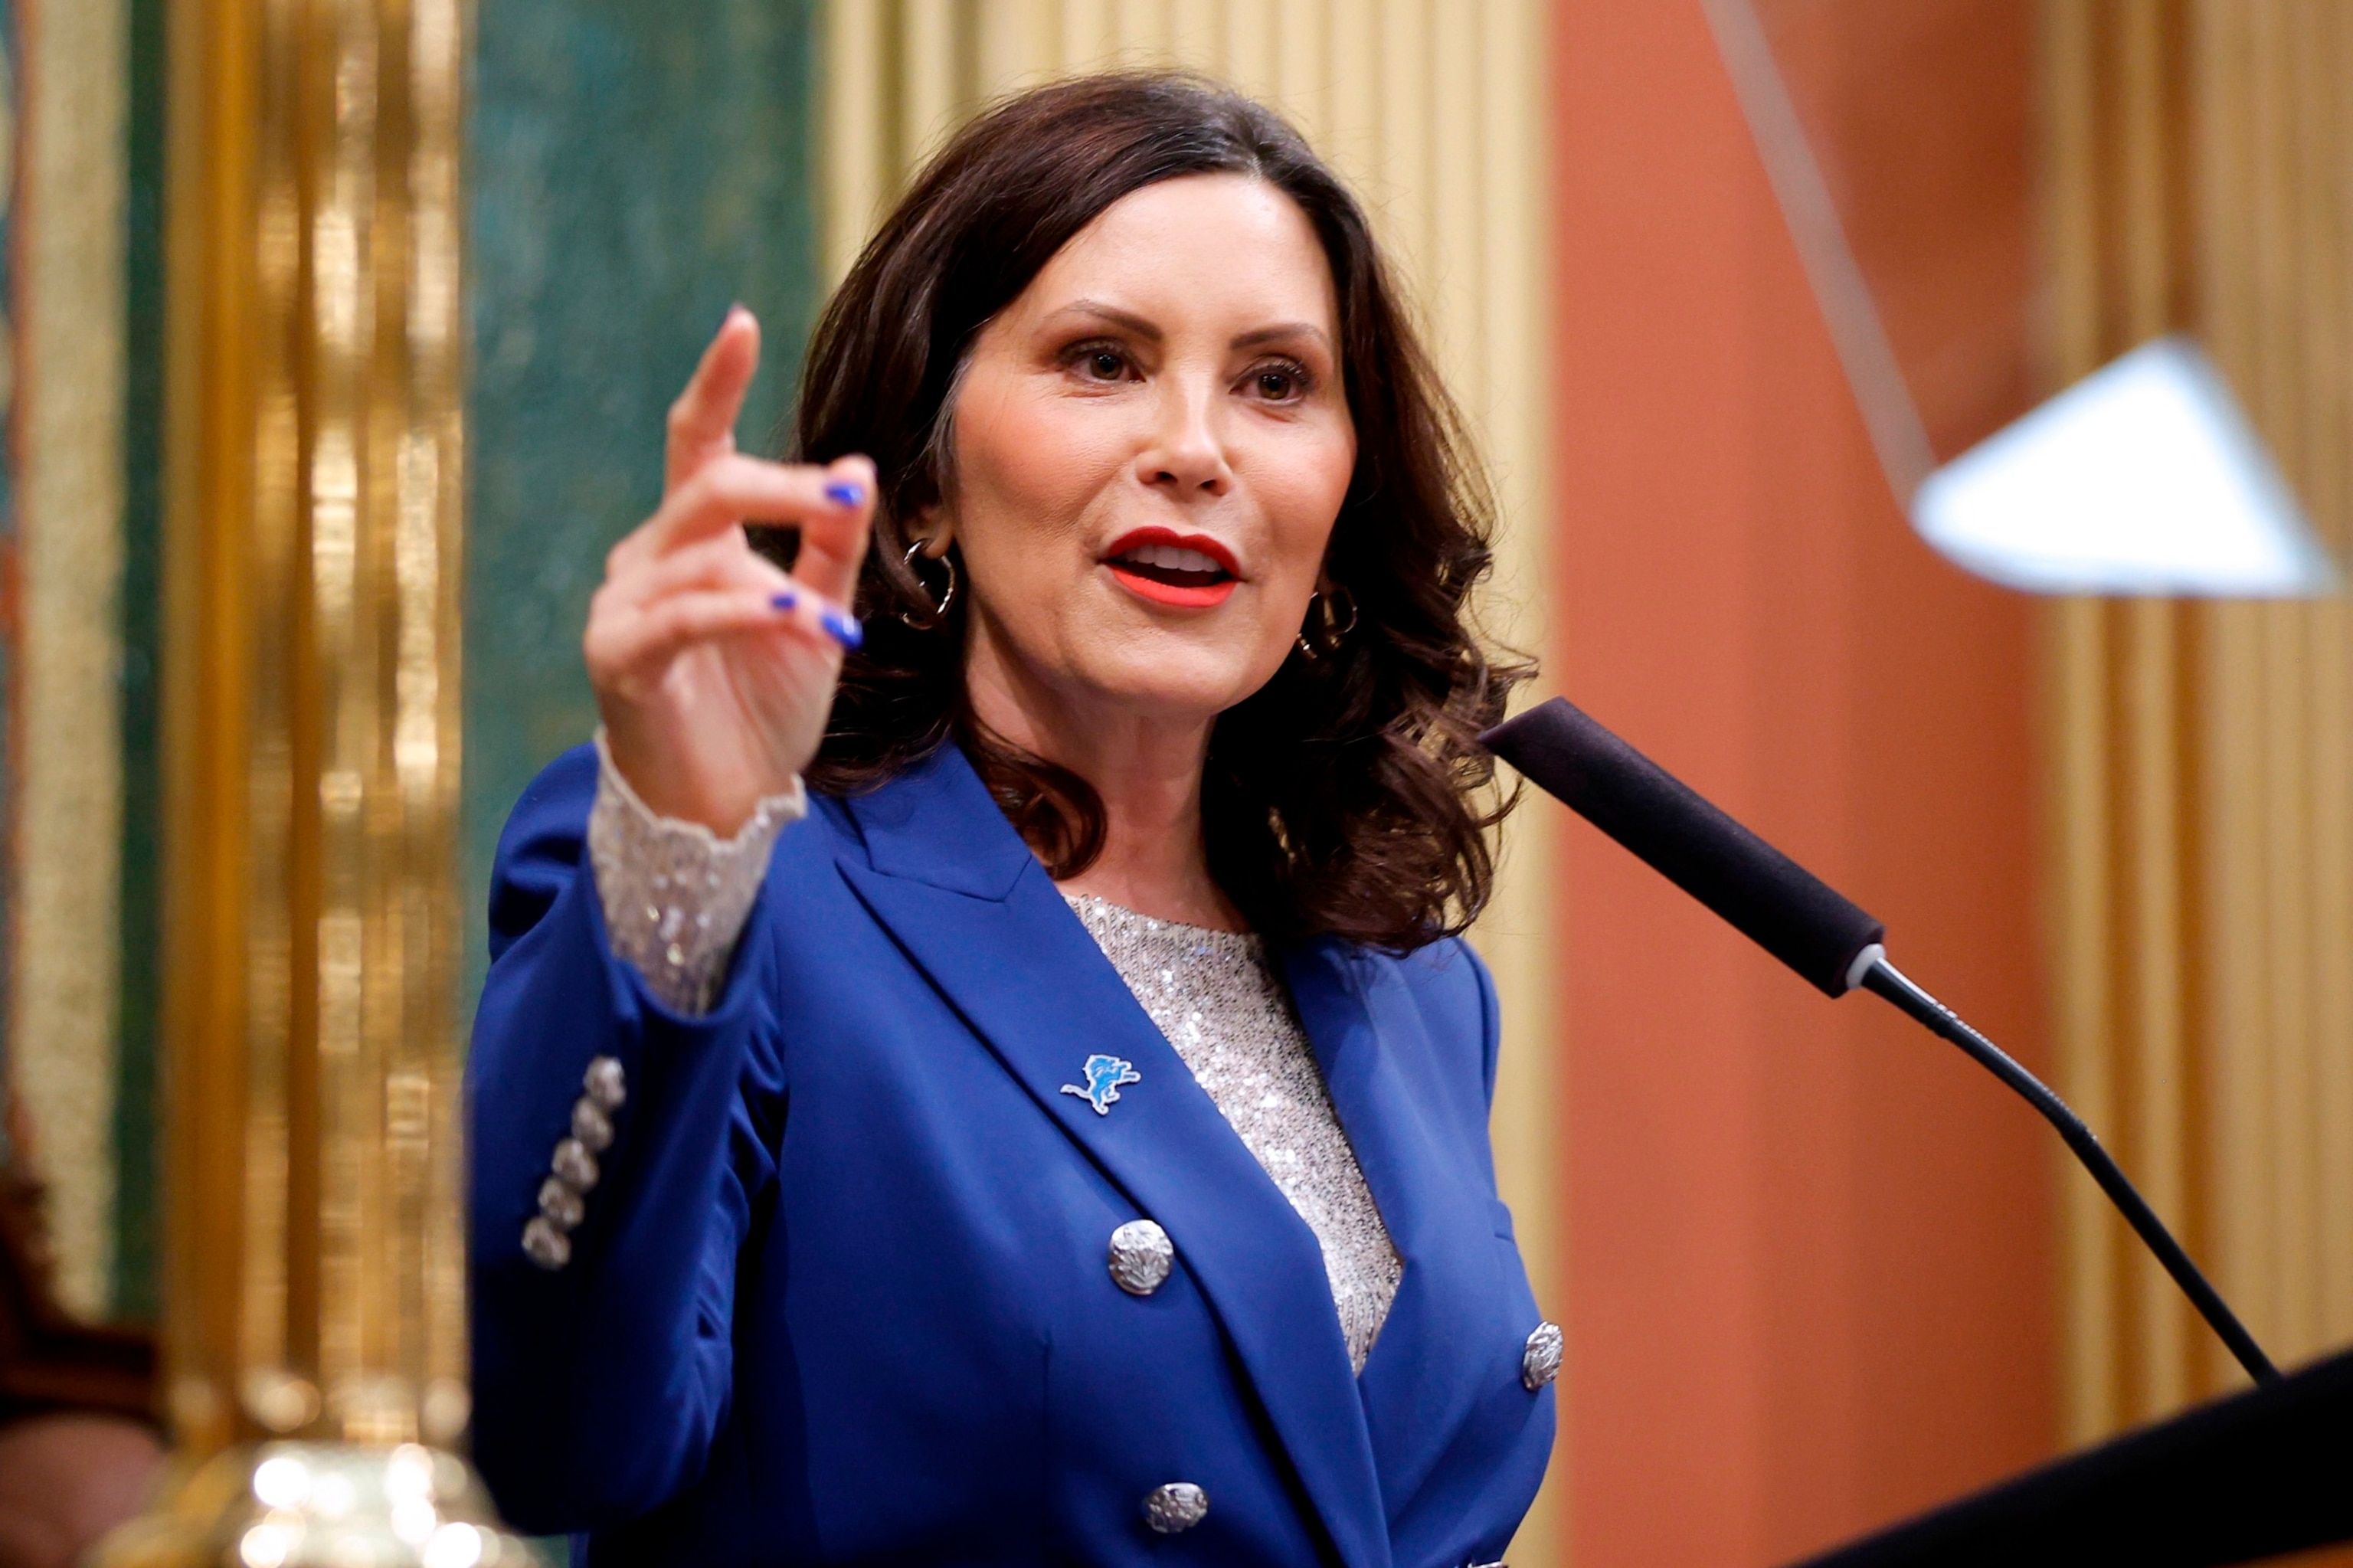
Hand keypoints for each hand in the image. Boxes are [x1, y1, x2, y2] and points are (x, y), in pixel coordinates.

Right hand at [585, 307, 874, 831]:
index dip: (717, 383)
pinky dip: (742, 614)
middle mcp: (649, 556)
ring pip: (702, 555)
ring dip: (778, 580)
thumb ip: (832, 546)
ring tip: (830, 619)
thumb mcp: (816, 617)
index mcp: (694, 538)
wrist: (724, 803)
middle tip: (851, 503)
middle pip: (709, 485)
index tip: (742, 321)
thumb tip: (859, 463)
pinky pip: (682, 616)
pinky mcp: (618, 657)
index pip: (699, 443)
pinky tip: (790, 618)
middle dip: (784, 486)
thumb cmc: (762, 708)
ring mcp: (624, 605)